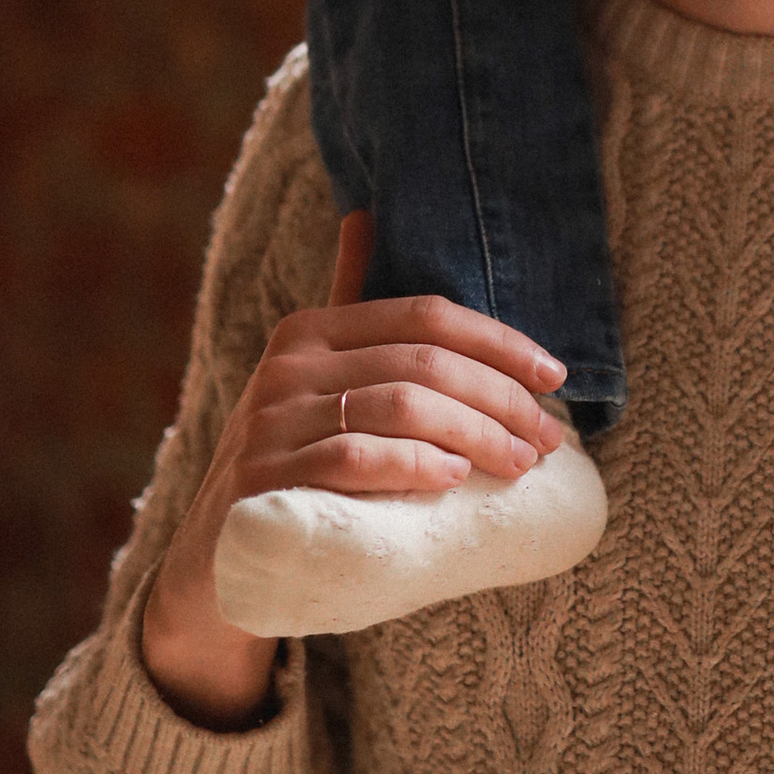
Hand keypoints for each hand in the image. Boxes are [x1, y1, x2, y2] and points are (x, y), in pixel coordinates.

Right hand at [139, 214, 571, 725]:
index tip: (554, 376)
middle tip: (547, 439)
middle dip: (500, 399)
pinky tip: (454, 478)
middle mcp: (288, 366)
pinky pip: (353, 459)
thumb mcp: (319, 385)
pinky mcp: (265, 480)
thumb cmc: (293, 464)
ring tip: (519, 463)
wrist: (218, 558)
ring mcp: (271, 422)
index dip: (499, 342)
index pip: (426, 316)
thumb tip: (365, 214)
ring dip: (475, 435)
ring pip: (399, 406)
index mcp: (311, 331)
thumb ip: (350, 310)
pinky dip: (413, 465)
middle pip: (423, 363)